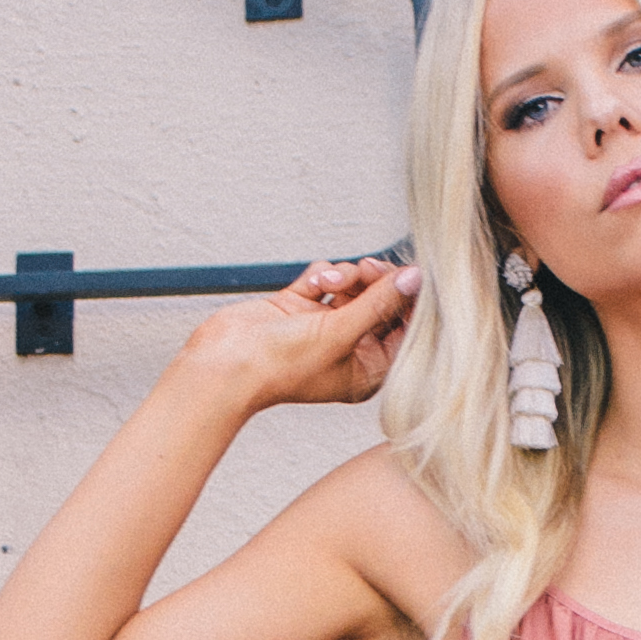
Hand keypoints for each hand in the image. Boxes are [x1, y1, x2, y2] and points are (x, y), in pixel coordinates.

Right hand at [174, 258, 419, 414]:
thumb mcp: (340, 333)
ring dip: (344, 276)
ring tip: (325, 283)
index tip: (413, 276)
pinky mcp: (301, 307)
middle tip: (367, 269)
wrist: (225, 362)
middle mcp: (349, 348)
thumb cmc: (280, 366)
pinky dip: (320, 275)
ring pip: (354, 285)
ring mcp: (324, 326)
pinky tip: (309, 285)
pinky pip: (326, 278)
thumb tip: (415, 278)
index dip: (409, 302)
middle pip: (381, 303)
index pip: (405, 331)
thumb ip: (380, 303)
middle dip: (374, 282)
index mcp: (367, 370)